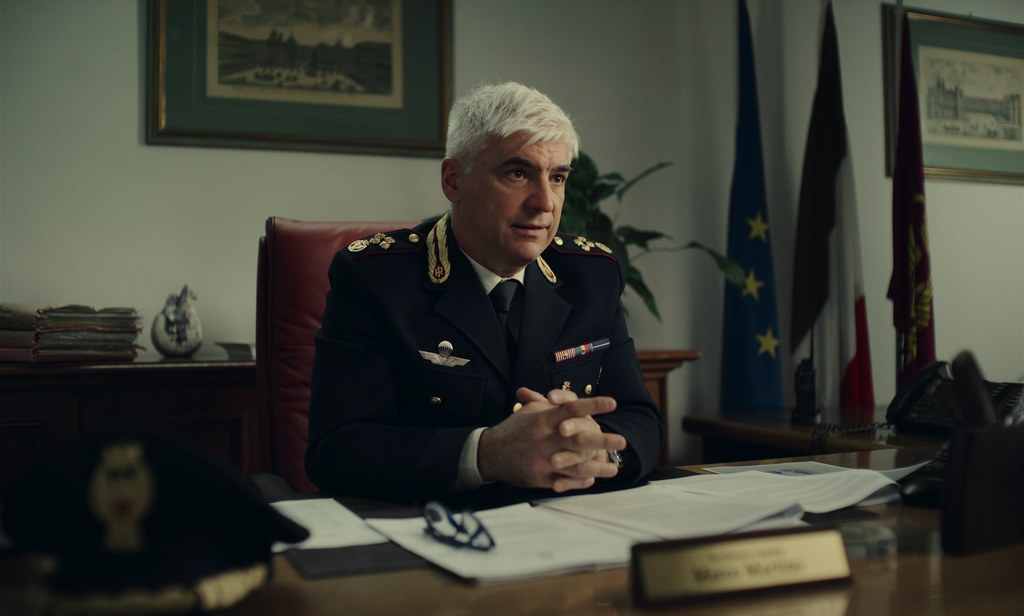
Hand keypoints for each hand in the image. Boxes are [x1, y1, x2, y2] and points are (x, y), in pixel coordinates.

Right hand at [477, 387, 626, 491]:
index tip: (613, 403)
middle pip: (577, 440)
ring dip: (598, 467)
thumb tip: (572, 399)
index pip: (571, 409)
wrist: (489, 454)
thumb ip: (552, 406)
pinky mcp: (540, 478)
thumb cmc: (513, 429)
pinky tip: (595, 477)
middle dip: (602, 441)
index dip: (593, 405)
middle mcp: (544, 440)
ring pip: (575, 466)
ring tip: (615, 467)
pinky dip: (581, 481)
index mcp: (542, 420)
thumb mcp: (530, 411)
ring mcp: (543, 461)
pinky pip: (565, 481)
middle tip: (622, 441)